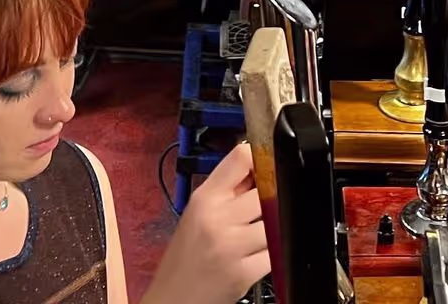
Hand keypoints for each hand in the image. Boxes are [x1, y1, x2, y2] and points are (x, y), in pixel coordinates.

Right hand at [143, 143, 269, 303]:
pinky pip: (275, 251)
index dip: (261, 159)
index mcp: (205, 198)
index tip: (266, 167)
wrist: (172, 299)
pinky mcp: (243, 273)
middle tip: (265, 206)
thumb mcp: (198, 212)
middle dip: (271, 196)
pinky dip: (274, 251)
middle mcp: (217, 218)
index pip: (242, 157)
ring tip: (261, 232)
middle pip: (267, 187)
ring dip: (275, 225)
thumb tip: (261, 164)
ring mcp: (231, 246)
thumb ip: (228, 189)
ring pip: (275, 219)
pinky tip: (260, 253)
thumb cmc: (186, 255)